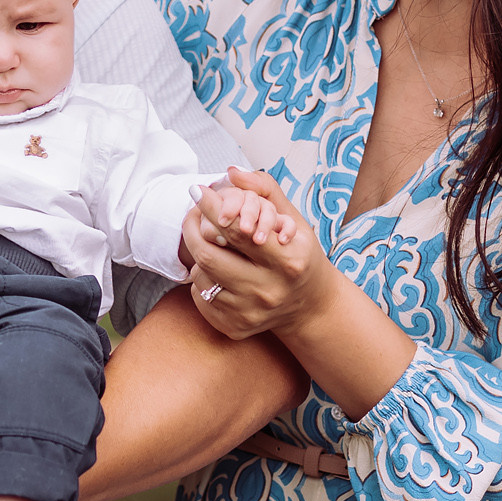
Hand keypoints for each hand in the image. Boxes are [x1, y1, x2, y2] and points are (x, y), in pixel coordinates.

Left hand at [183, 167, 329, 341]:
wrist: (309, 306)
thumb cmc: (299, 255)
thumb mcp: (294, 220)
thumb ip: (265, 190)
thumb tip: (231, 172)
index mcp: (288, 261)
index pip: (237, 231)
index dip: (211, 207)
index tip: (197, 190)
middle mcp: (269, 291)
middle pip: (209, 255)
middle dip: (193, 228)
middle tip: (192, 213)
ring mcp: (250, 313)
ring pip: (201, 276)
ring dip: (200, 254)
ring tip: (212, 244)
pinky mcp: (234, 328)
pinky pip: (199, 297)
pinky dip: (202, 279)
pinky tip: (217, 271)